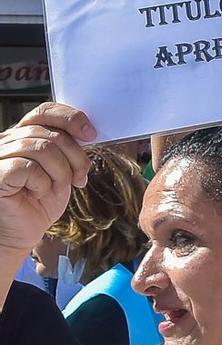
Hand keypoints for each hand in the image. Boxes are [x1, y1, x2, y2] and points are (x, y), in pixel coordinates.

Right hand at [0, 102, 93, 261]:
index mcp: (23, 134)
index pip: (46, 111)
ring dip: (60, 174)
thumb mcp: (61, 170)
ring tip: (55, 189)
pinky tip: (37, 194)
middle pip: (51, 134)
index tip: (91, 135)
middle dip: (75, 158)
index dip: (70, 118)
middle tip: (78, 179)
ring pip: (42, 149)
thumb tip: (88, 132)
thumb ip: (68, 149)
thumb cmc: (39, 202)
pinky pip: (28, 168)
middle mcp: (7, 139)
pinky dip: (42, 183)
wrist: (21, 232)